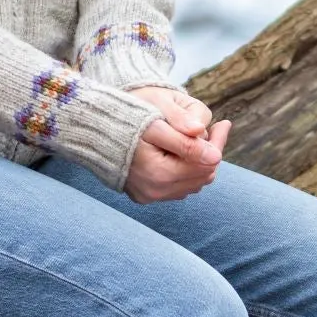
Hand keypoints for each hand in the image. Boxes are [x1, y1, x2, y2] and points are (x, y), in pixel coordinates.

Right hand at [125, 85, 229, 202]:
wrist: (93, 129)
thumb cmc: (126, 119)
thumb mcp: (157, 123)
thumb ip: (186, 141)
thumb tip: (215, 156)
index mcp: (160, 174)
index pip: (206, 164)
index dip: (217, 143)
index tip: (223, 123)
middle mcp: (155, 192)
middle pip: (202, 176)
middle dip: (210, 153)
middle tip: (215, 129)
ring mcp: (148, 197)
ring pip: (191, 184)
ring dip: (198, 163)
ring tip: (196, 139)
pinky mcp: (143, 196)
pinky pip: (176, 188)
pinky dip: (184, 171)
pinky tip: (179, 153)